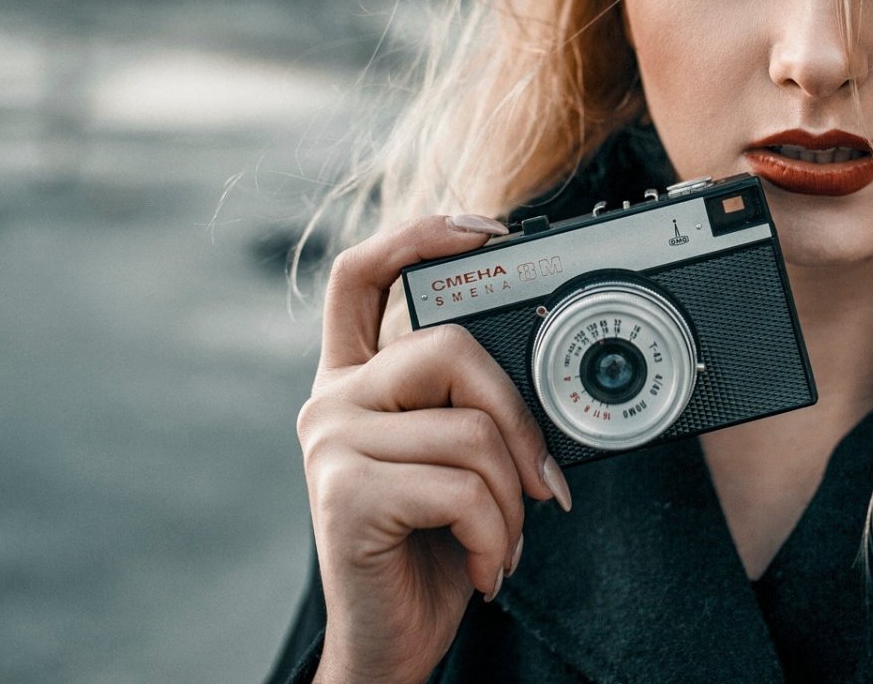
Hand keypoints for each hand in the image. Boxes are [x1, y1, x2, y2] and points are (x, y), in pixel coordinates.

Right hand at [297, 213, 573, 683]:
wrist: (391, 642)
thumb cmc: (432, 548)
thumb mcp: (456, 461)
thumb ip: (469, 403)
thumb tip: (541, 371)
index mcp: (354, 379)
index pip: (364, 275)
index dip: (420, 236)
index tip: (485, 230)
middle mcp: (331, 400)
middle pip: (447, 346)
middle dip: (516, 416)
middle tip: (540, 480)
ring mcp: (330, 442)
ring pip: (469, 428)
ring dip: (510, 500)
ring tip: (499, 541)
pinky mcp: (344, 492)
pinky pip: (461, 488)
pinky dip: (495, 534)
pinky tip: (482, 566)